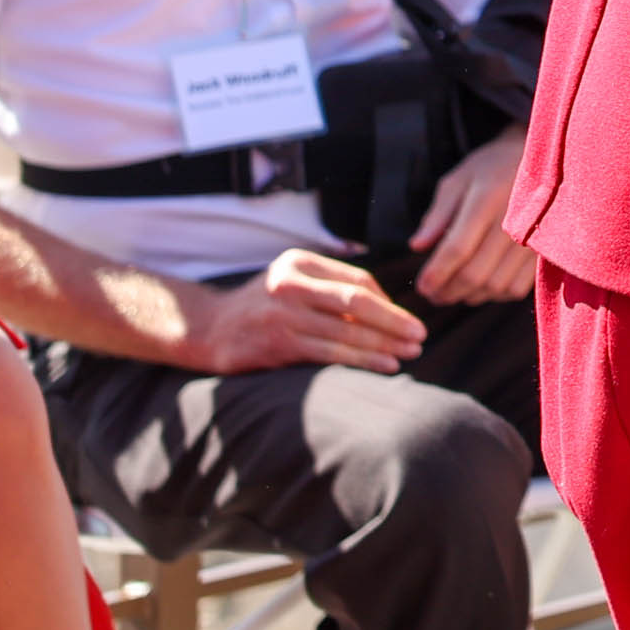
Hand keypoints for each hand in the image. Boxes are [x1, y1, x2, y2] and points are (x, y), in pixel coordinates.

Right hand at [181, 248, 427, 375]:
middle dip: (394, 321)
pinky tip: (383, 365)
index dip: (388, 302)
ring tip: (409, 354)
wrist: (208, 329)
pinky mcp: (277, 344)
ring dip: (383, 345)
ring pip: (346, 331)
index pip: (358, 281)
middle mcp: (291, 284)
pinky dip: (361, 360)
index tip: (408, 320)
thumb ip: (330, 287)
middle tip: (420, 335)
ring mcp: (282, 314)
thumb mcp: (292, 281)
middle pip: (356, 302)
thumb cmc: (262, 306)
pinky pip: (329, 353)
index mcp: (300, 263)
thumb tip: (386, 306)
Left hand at [411, 127, 535, 304]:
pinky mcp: (544, 251)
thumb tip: (416, 246)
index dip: (435, 274)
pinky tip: (483, 286)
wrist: (544, 160)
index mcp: (487, 199)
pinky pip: (516, 288)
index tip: (422, 286)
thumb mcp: (459, 180)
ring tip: (454, 291)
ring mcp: (532, 239)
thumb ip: (438, 214)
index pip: (456, 249)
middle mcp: (513, 222)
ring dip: (470, 296)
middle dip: (448, 291)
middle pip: (475, 274)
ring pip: (495, 286)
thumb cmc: (492, 168)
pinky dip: (495, 295)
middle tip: (433, 295)